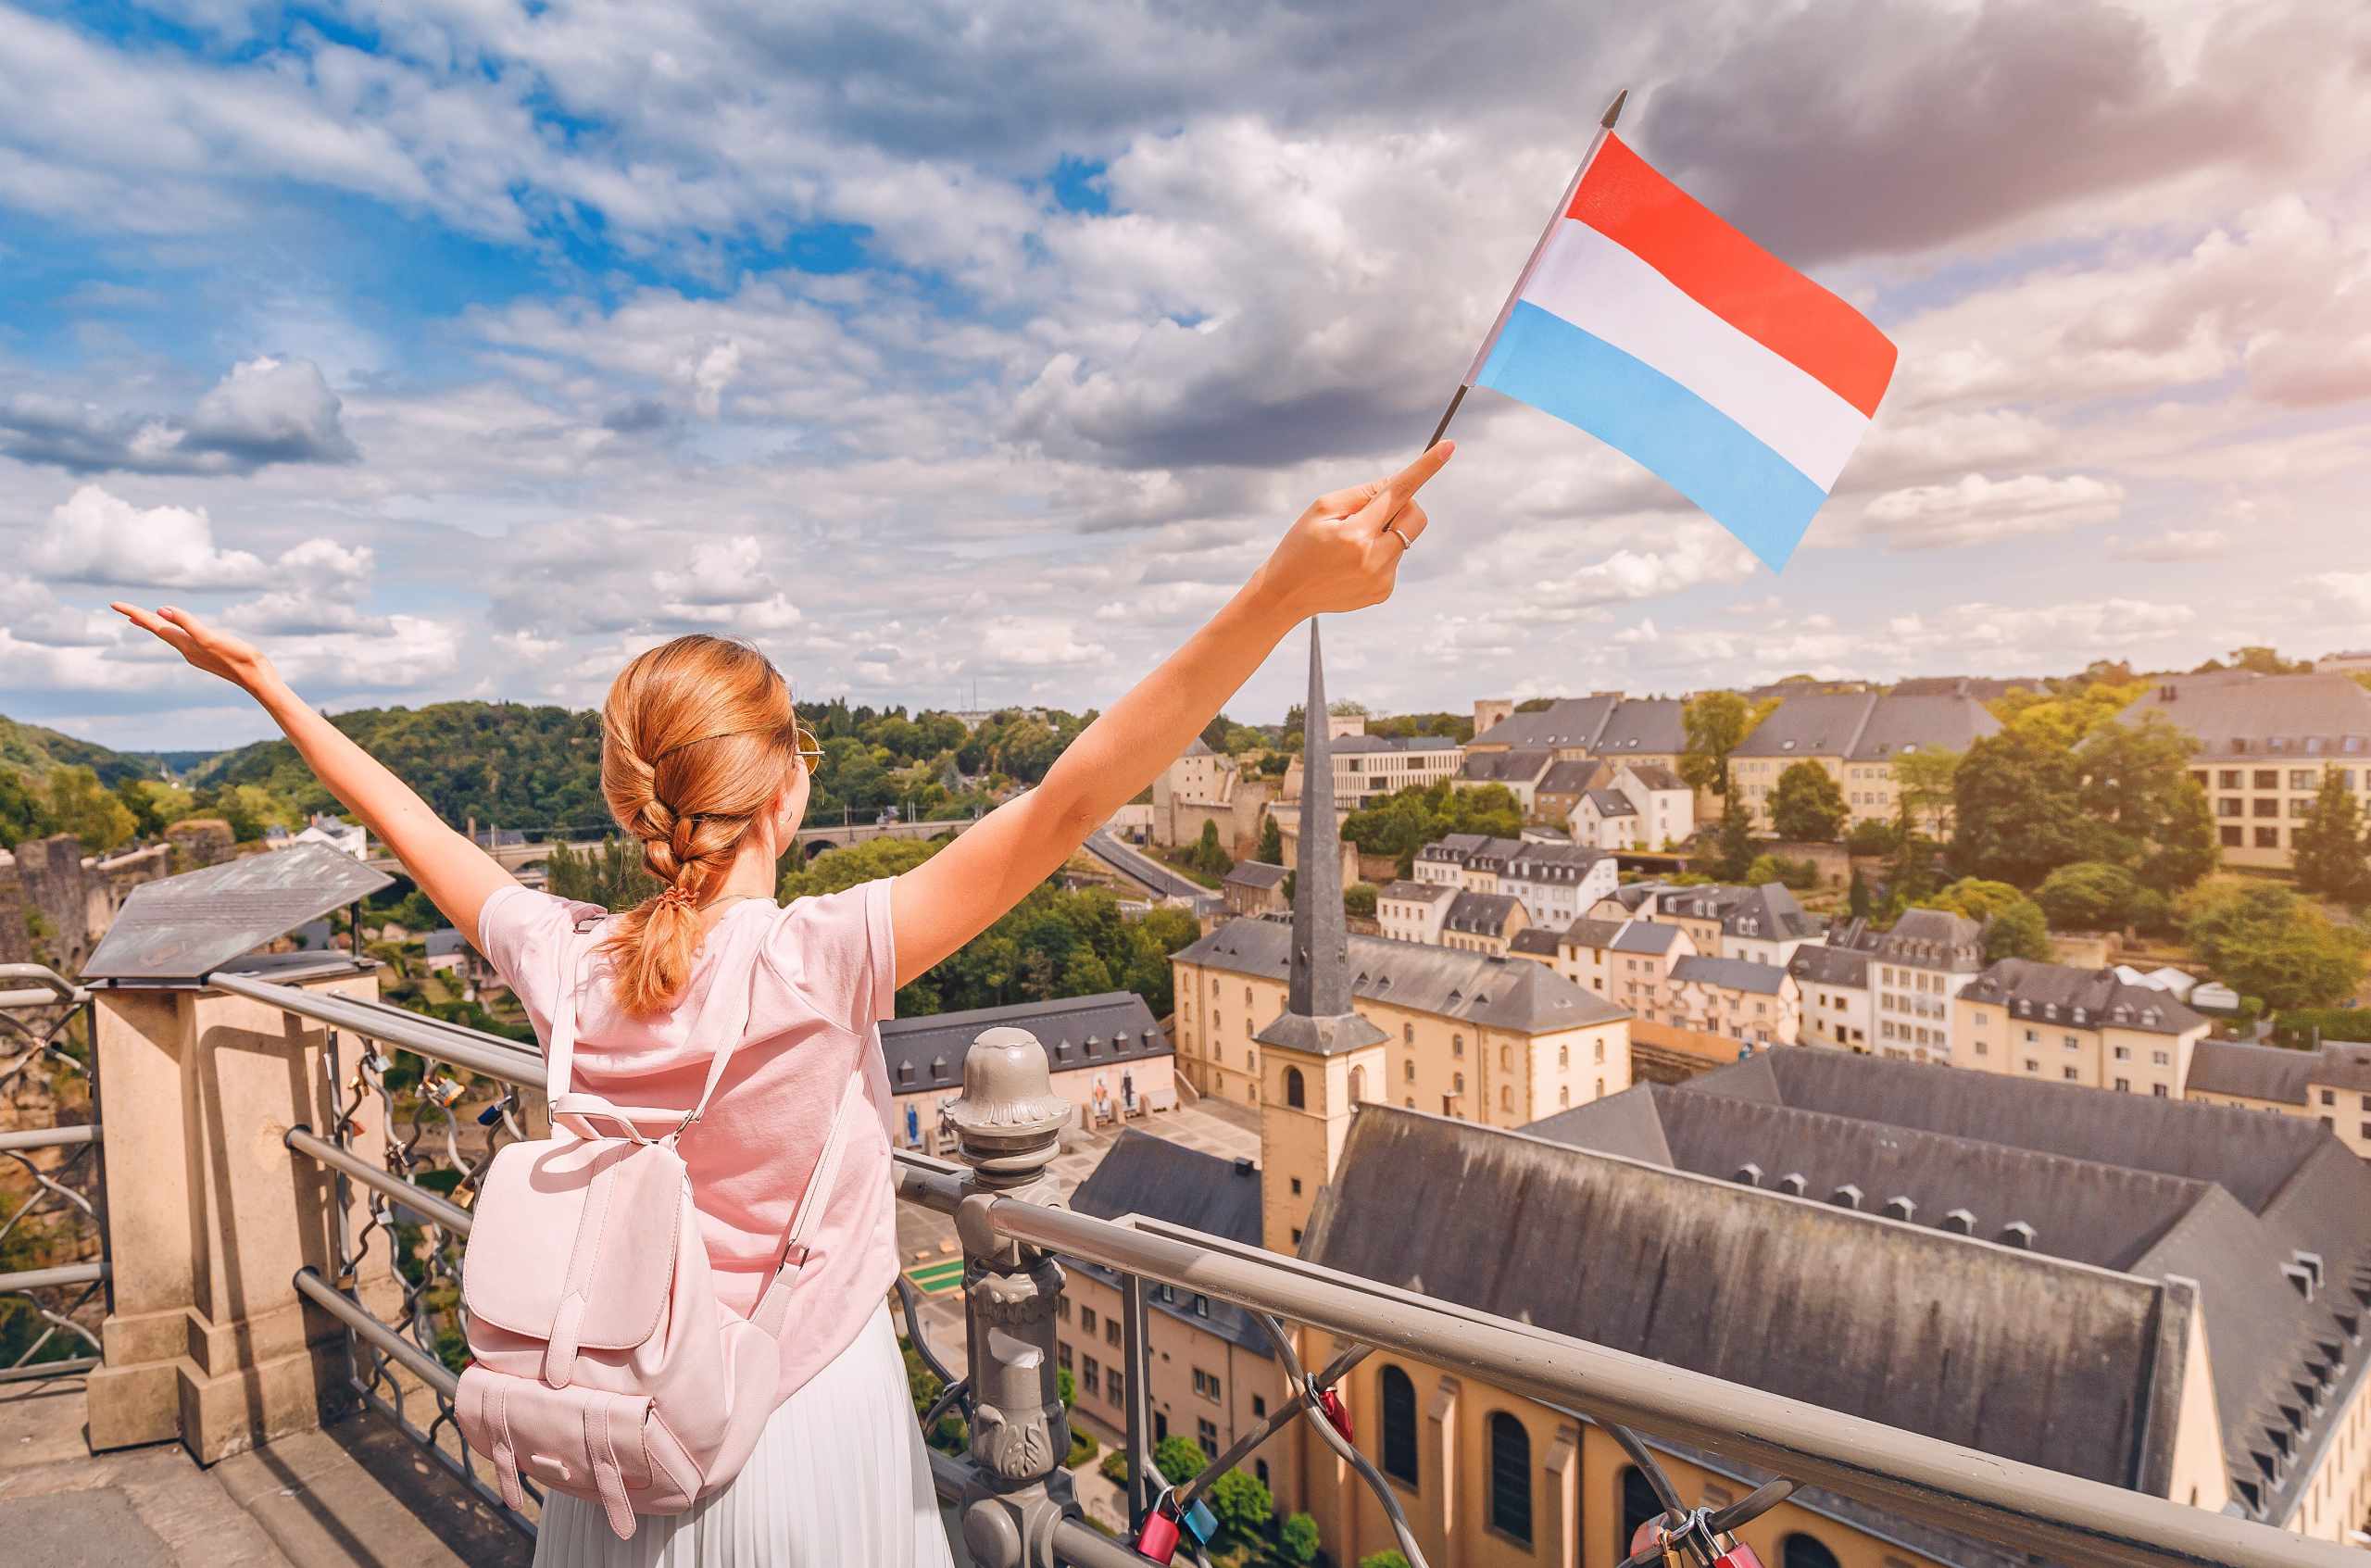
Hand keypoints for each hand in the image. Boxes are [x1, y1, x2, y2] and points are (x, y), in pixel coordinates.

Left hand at [110, 603, 279, 694]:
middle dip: (141, 619)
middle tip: (123, 609)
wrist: (256, 678)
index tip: (114, 604)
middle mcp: (187, 649)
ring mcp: (197, 653)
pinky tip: (176, 630)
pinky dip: (173, 630)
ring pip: (170, 635)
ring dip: (156, 625)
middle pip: (158, 630)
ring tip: (144, 618)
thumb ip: (187, 623)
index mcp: (185, 643)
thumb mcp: (211, 637)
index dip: (134, 613)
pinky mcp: (208, 654)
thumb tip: (161, 610)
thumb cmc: (237, 657)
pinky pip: (183, 639)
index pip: (154, 624)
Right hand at [1253, 440, 1452, 620]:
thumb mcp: (1322, 509)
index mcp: (1356, 534)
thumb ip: (1362, 493)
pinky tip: (1352, 564)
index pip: (1398, 492)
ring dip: (1385, 532)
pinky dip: (1380, 553)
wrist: (1285, 595)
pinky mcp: (1383, 591)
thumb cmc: (1301, 545)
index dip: (1425, 467)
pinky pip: (1396, 559)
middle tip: (1369, 514)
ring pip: (1405, 537)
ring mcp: (1382, 579)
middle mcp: (1374, 558)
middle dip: (1401, 506)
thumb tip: (1397, 483)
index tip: (1449, 446)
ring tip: (1350, 547)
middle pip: (1415, 515)